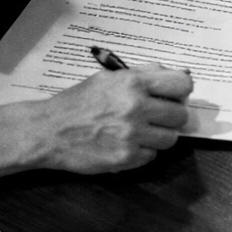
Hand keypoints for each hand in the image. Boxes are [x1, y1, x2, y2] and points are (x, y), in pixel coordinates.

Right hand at [19, 64, 192, 173]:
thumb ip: (144, 74)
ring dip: (159, 136)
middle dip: (171, 116)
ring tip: (141, 131)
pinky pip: (151, 156)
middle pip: (180, 115)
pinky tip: (127, 144)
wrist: (48, 130)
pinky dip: (143, 152)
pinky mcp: (125, 158)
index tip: (174, 96)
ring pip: (170, 139)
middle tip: (157, 117)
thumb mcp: (109, 77)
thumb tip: (179, 74)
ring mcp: (131, 135)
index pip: (182, 84)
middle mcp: (135, 107)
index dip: (181, 91)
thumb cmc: (78, 101)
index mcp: (133, 83)